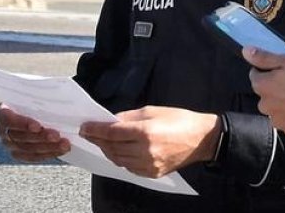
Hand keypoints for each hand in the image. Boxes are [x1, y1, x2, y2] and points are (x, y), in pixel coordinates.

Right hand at [0, 103, 70, 161]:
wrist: (39, 107)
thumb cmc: (38, 97)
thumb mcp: (40, 94)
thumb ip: (47, 98)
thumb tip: (64, 111)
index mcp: (1, 111)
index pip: (6, 119)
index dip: (21, 124)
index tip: (37, 126)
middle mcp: (2, 129)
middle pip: (18, 136)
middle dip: (40, 137)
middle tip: (56, 135)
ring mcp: (8, 144)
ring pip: (27, 148)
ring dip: (47, 147)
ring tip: (64, 143)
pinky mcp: (19, 154)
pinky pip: (32, 157)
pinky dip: (48, 154)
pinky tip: (61, 149)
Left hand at [79, 105, 219, 177]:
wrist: (200, 139)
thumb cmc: (178, 119)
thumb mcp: (151, 110)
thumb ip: (128, 117)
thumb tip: (110, 121)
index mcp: (144, 131)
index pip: (111, 132)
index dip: (95, 130)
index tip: (84, 127)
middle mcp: (145, 150)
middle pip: (112, 147)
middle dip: (98, 140)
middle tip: (89, 133)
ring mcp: (149, 164)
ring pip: (118, 159)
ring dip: (107, 150)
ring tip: (102, 141)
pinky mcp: (152, 173)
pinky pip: (129, 167)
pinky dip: (120, 159)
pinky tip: (118, 150)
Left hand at [245, 47, 284, 136]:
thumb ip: (264, 57)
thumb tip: (246, 51)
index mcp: (262, 86)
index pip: (255, 75)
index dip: (268, 70)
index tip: (282, 70)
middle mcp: (264, 105)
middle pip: (265, 92)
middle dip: (275, 87)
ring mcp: (276, 119)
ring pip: (275, 107)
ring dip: (282, 102)